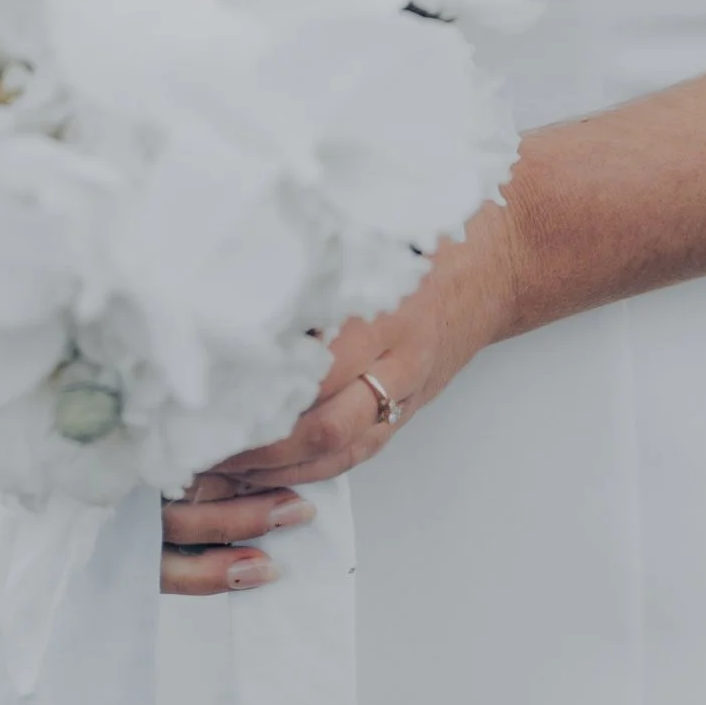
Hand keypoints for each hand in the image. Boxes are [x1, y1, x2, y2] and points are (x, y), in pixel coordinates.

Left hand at [159, 197, 518, 595]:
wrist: (505, 254)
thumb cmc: (432, 231)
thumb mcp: (376, 231)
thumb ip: (317, 256)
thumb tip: (236, 267)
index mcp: (385, 314)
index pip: (317, 372)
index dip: (262, 395)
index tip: (205, 399)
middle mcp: (398, 362)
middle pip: (325, 428)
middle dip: (260, 449)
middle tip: (200, 448)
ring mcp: (406, 391)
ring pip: (340, 452)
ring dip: (278, 471)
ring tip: (219, 473)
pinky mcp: (409, 407)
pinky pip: (360, 453)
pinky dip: (312, 471)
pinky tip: (269, 474)